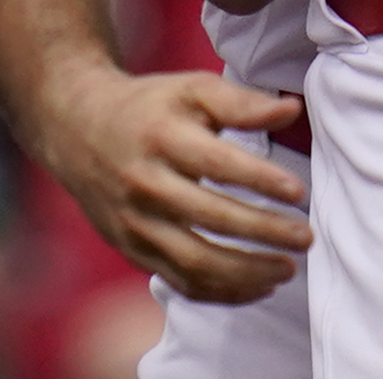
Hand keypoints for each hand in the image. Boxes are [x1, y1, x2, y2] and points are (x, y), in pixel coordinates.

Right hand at [28, 59, 309, 302]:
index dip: (261, 181)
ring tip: (287, 269)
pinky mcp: (132, 250)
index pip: (218, 164)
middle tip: (305, 238)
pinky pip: (180, 282)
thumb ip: (241, 102)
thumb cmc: (149, 107)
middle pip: (211, 219)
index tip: (299, 194)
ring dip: (247, 273)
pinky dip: (223, 292)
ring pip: (195, 262)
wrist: (77, 128)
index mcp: (162, 138)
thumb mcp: (191, 89)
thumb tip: (291, 110)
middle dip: (264, 233)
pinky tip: (257, 286)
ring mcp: (135, 223)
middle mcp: (144, 184)